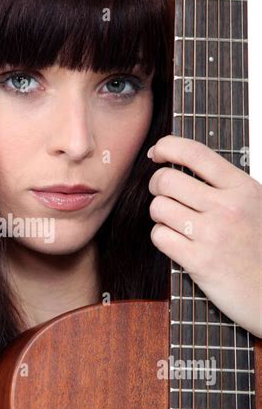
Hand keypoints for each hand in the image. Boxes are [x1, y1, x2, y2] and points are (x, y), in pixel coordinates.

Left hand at [147, 135, 261, 337]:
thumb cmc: (261, 248)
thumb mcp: (256, 204)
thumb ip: (226, 185)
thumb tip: (183, 162)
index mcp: (243, 188)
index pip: (195, 153)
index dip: (168, 146)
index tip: (157, 152)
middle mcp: (227, 208)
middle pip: (167, 180)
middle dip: (157, 186)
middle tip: (163, 195)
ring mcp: (212, 235)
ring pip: (158, 208)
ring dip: (160, 215)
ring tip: (174, 222)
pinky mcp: (199, 262)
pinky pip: (160, 237)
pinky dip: (161, 238)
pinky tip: (176, 242)